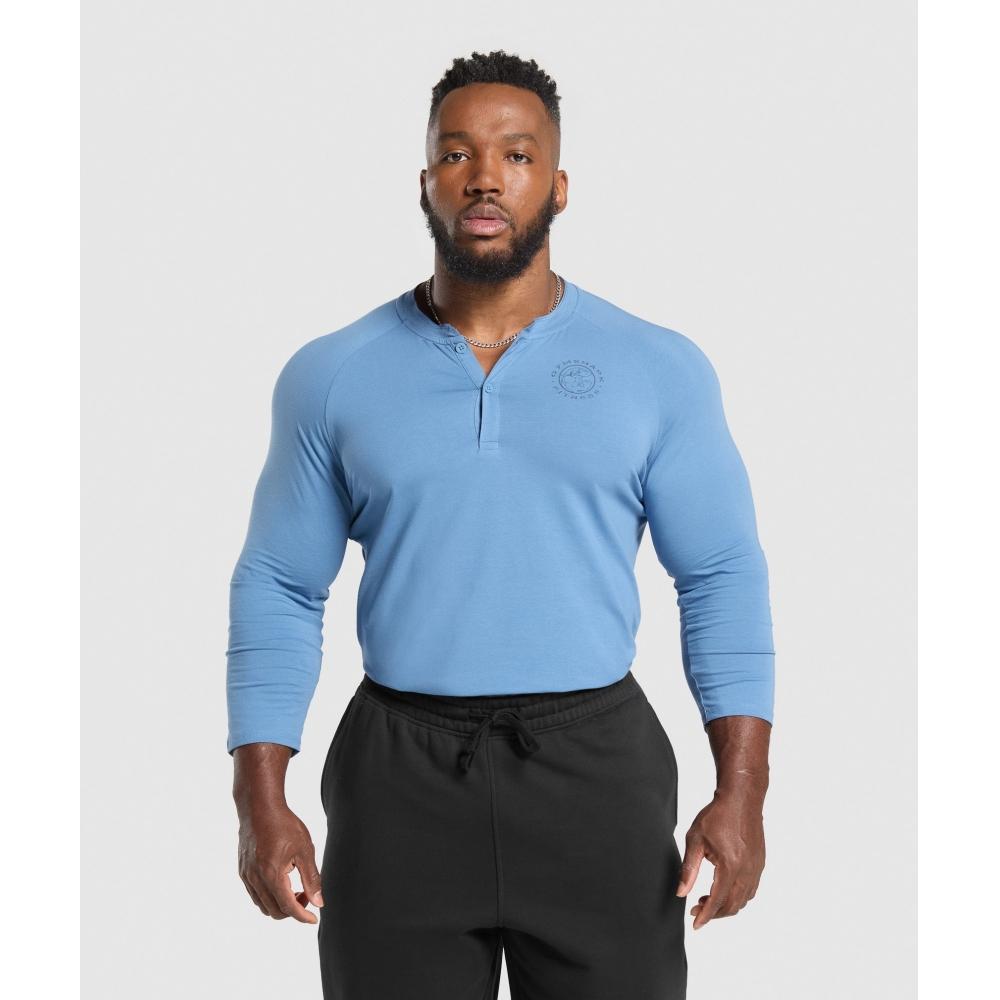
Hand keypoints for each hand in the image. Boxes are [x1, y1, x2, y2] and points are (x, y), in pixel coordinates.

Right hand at [237, 801, 323, 922]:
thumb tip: (318, 902)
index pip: (288, 907)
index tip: (314, 918)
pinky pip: (255, 895)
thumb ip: (312, 878)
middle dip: (293, 910)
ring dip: (280, 904)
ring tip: (296, 888)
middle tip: (307, 895)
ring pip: (263, 905)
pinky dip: (269, 896)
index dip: (302, 916)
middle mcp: (255, 879)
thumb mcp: (305, 850)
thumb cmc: (284, 824)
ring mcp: (246, 876)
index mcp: (272, 874)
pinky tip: (282, 881)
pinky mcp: (243, 871)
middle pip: (274, 911)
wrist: (260, 807)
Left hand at [675, 790, 764, 929]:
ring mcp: (756, 868)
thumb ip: (688, 869)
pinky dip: (737, 897)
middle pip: (732, 905)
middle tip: (696, 909)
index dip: (705, 916)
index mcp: (730, 866)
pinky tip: (724, 890)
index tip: (695, 925)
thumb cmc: (717, 815)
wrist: (741, 799)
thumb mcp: (695, 840)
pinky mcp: (760, 863)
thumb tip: (681, 893)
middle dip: (714, 913)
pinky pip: (750, 890)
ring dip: (726, 906)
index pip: (717, 901)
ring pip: (743, 900)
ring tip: (706, 900)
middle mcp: (747, 871)